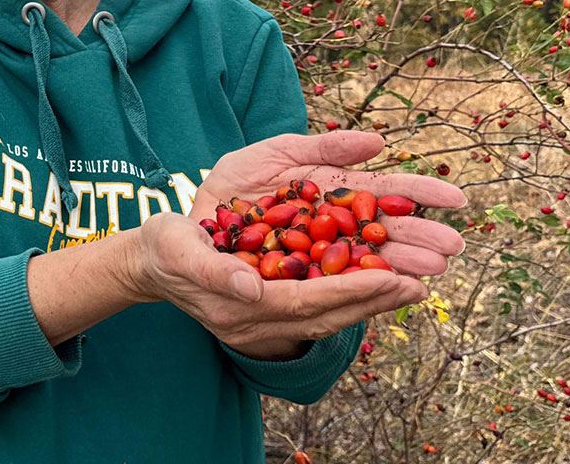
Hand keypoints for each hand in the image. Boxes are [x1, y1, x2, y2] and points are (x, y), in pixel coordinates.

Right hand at [129, 211, 426, 355]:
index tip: (394, 277)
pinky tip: (378, 278)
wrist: (148, 262)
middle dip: (375, 299)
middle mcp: (259, 321)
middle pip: (328, 314)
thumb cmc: (163, 247)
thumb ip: (213, 269)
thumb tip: (251, 288)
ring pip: (329, 313)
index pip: (306, 303)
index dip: (351, 291)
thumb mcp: (177, 248)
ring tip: (413, 282)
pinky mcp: (272, 306)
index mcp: (239, 307)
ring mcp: (267, 319)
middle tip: (421, 281)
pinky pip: (320, 306)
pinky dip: (352, 294)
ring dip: (371, 299)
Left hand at [191, 130, 466, 277]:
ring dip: (391, 270)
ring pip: (356, 268)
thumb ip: (326, 148)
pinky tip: (380, 290)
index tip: (457, 199)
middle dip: (415, 243)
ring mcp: (307, 264)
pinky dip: (348, 290)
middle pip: (378, 239)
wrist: (182, 222)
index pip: (383, 197)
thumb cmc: (232, 187)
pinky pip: (318, 291)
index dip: (418, 197)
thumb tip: (378, 143)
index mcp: (331, 198)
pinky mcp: (285, 288)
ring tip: (427, 273)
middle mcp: (327, 236)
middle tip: (451, 248)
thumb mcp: (276, 154)